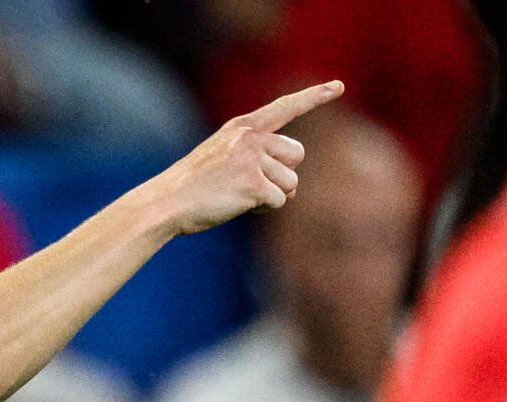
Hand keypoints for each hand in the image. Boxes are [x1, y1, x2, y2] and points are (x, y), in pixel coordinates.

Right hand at [149, 81, 343, 235]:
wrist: (167, 202)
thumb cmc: (194, 186)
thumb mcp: (223, 158)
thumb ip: (258, 161)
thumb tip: (292, 191)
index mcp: (242, 127)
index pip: (285, 107)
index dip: (314, 96)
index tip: (339, 86)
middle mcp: (251, 138)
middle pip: (296, 154)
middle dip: (283, 173)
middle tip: (252, 184)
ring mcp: (253, 160)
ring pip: (291, 182)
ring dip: (272, 195)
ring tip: (239, 195)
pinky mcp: (254, 184)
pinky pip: (278, 201)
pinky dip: (262, 208)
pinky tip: (238, 205)